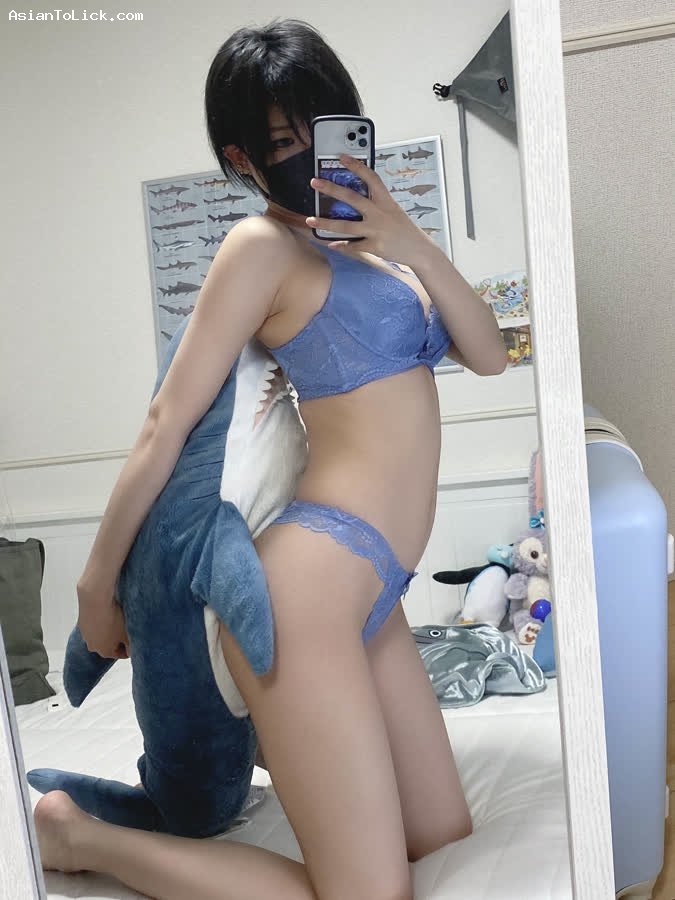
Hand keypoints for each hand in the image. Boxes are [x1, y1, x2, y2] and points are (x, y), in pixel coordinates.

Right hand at [77, 576, 129, 658]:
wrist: (95, 600)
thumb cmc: (113, 618)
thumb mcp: (127, 634)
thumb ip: (131, 646)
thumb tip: (132, 652)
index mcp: (105, 652)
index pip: (121, 654)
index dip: (130, 648)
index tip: (135, 641)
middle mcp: (93, 647)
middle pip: (109, 646)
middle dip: (118, 640)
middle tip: (127, 630)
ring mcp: (86, 636)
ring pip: (101, 636)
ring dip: (109, 631)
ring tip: (117, 621)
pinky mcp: (82, 624)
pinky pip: (95, 627)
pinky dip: (101, 623)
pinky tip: (107, 615)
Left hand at [306, 155, 433, 264]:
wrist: (419, 249)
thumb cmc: (404, 229)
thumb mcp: (393, 210)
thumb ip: (376, 204)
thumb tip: (354, 199)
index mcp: (386, 200)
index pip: (371, 177)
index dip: (356, 165)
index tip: (342, 157)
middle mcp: (380, 213)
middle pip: (352, 198)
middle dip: (331, 188)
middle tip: (315, 182)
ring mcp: (376, 230)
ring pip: (346, 225)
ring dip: (326, 222)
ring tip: (310, 219)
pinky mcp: (374, 246)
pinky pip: (353, 246)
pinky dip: (341, 245)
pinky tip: (331, 244)